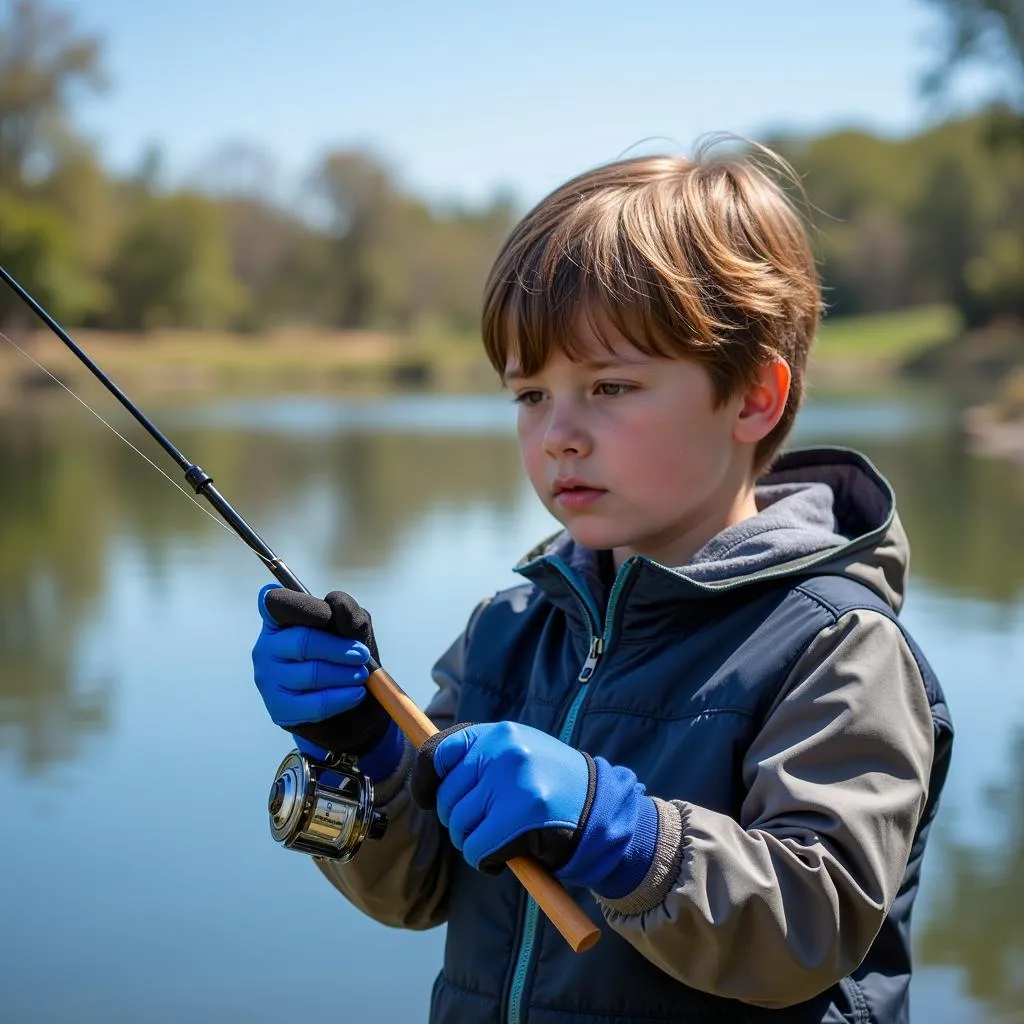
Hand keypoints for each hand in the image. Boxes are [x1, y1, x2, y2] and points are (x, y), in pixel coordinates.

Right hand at [252, 585, 400, 773]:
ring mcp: (269, 679)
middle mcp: (266, 647)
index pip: (277, 603)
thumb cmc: (345, 656)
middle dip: (338, 648)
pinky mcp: (279, 708)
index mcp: (279, 619)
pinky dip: (341, 698)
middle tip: (361, 655)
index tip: (328, 616)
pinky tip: (356, 693)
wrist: (350, 705)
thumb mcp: (353, 628)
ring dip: (344, 674)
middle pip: (303, 641)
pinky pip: (314, 704)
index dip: (303, 608)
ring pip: (311, 674)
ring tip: (362, 674)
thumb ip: (347, 612)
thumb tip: (335, 604)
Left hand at [413, 722, 658, 898]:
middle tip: (487, 826)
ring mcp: (514, 782)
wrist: (601, 810)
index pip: (437, 751)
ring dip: (473, 842)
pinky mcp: (522, 817)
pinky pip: (476, 849)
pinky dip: (485, 861)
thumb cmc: (551, 786)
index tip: (427, 798)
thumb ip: (478, 757)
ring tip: (502, 837)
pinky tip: (506, 856)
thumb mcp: (517, 754)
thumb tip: (427, 774)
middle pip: (447, 798)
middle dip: (459, 820)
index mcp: (499, 733)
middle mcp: (504, 751)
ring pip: (459, 826)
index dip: (425, 780)